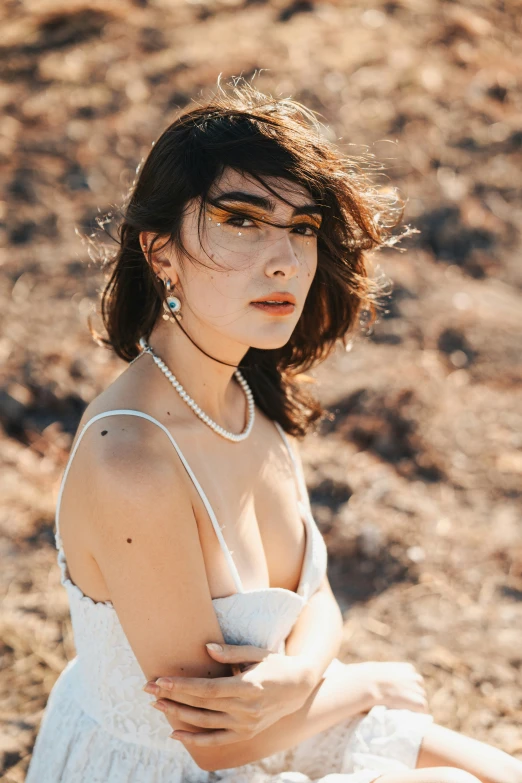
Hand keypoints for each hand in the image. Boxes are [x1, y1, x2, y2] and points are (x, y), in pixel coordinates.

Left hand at [142, 642, 317, 747]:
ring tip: (156, 705)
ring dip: (177, 715)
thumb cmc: (275, 664)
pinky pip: (214, 740)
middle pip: (201, 705)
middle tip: (148, 688)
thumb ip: (231, 652)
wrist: (298, 687)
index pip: (207, 689)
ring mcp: (245, 724)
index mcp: (247, 687)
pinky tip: (174, 733)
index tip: (161, 680)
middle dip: (172, 697)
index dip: (183, 686)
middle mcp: (245, 709)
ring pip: (203, 723)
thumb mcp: (256, 653)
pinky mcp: (244, 733)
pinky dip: (193, 739)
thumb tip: (206, 648)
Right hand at [357, 661, 429, 712]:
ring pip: (421, 700)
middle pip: (419, 690)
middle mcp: (414, 676)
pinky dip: (416, 713)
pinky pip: (422, 709)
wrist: (365, 684)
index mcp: (406, 668)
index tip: (397, 696)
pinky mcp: (418, 701)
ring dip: (413, 706)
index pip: (414, 680)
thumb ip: (377, 673)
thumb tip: (356, 672)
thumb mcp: (372, 670)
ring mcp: (417, 688)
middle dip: (412, 698)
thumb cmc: (363, 677)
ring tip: (400, 712)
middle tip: (399, 706)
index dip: (407, 690)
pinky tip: (404, 715)